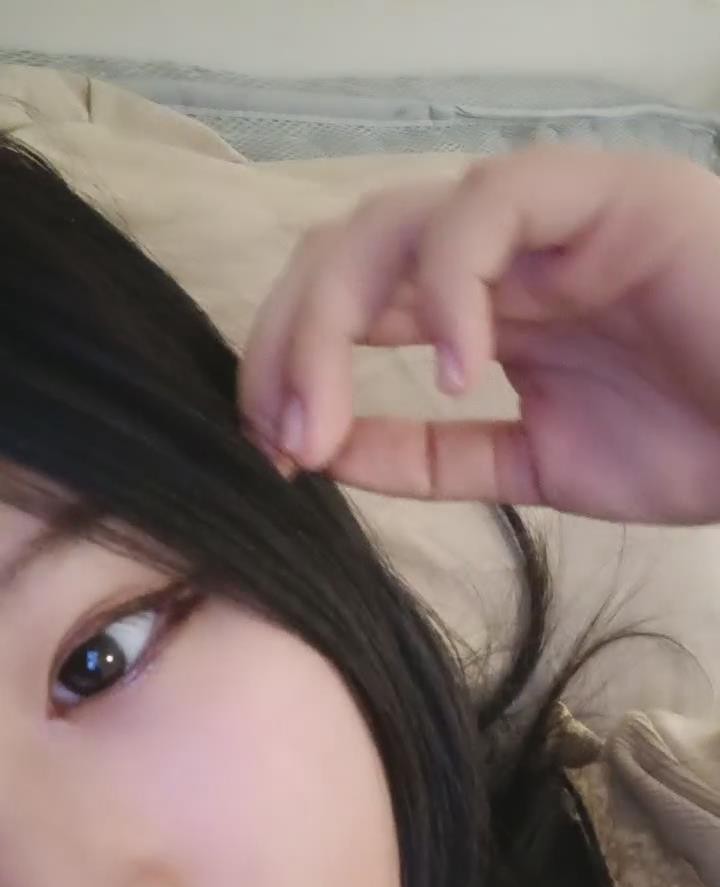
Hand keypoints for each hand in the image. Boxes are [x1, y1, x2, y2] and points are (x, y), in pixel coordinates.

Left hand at [241, 144, 719, 524]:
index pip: (347, 305)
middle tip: (275, 437)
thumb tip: (322, 455)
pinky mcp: (602, 192)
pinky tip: (462, 373)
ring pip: (391, 225)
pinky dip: (453, 288)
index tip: (272, 453)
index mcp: (481, 305)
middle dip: (285, 345)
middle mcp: (498, 252)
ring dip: (329, 325)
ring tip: (323, 423)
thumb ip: (433, 458)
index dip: (288, 367)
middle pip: (343, 255)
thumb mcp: (532, 464)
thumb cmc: (695, 440)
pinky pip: (490, 209)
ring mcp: (546, 216)